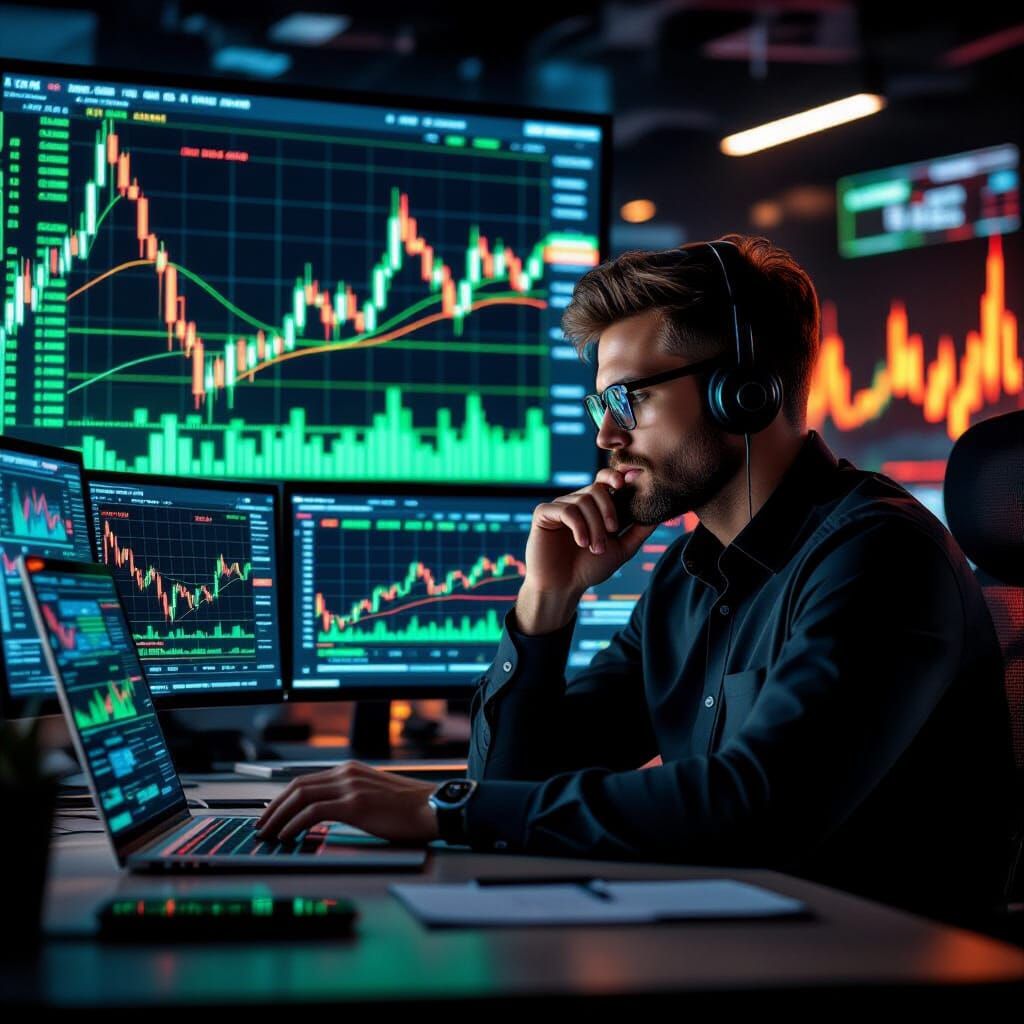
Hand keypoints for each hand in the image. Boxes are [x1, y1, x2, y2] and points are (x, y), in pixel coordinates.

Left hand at [255, 762, 439, 843]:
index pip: (306, 780)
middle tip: (262, 826)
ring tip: (269, 834)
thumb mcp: (375, 795)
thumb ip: (352, 798)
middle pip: (297, 786)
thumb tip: (329, 814)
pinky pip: (313, 813)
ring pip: (301, 797)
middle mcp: (347, 773)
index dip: (283, 798)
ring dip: (279, 816)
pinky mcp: (355, 804)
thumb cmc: (410, 809)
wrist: (433, 808)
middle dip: (274, 807)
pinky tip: (288, 837)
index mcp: (351, 770)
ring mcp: (351, 787)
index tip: (272, 814)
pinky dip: (295, 824)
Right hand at [519, 467, 657, 610]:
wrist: (563, 587)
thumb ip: (639, 530)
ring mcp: (560, 506)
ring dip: (594, 526)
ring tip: (595, 548)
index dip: (616, 476)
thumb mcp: (622, 549)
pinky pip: (566, 509)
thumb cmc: (590, 569)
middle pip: (598, 489)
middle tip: (612, 532)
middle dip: (609, 510)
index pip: (606, 480)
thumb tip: (660, 513)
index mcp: (595, 507)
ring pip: (583, 501)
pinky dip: (578, 526)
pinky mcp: (544, 513)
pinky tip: (582, 543)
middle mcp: (577, 502)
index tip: (629, 480)